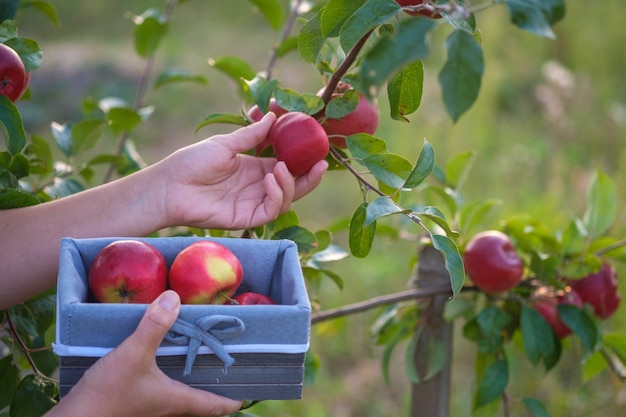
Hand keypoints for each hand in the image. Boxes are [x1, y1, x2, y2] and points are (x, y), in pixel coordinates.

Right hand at [46, 291, 241, 416]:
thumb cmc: (109, 393)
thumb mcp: (133, 354)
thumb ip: (154, 326)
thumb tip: (174, 298)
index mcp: (178, 400)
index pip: (216, 406)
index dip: (234, 400)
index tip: (248, 391)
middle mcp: (168, 407)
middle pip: (201, 401)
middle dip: (215, 385)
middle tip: (227, 365)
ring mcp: (151, 407)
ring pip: (181, 395)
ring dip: (192, 379)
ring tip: (200, 357)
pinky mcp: (135, 402)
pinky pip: (162, 390)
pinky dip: (170, 376)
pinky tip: (162, 358)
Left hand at [151, 112, 327, 229]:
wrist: (169, 186)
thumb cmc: (191, 162)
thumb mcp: (225, 144)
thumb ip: (251, 135)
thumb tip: (274, 116)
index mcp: (254, 168)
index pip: (287, 165)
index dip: (303, 159)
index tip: (316, 147)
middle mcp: (258, 186)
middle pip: (294, 185)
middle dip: (310, 177)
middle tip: (321, 164)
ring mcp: (253, 203)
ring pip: (287, 199)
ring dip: (291, 183)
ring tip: (280, 168)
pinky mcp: (247, 218)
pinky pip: (272, 210)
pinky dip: (277, 195)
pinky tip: (270, 179)